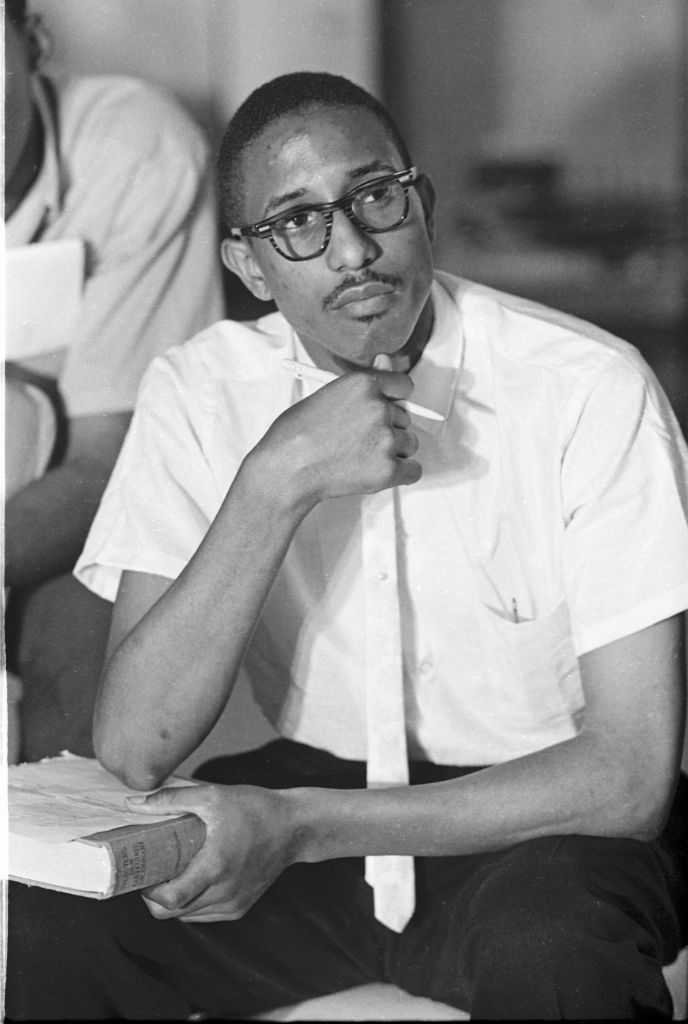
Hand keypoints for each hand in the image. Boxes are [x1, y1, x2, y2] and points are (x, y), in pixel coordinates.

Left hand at [126, 782, 295, 921]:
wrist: (295, 826)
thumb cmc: (254, 808)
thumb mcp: (212, 795)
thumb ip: (171, 799)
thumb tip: (133, 804)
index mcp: (215, 866)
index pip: (170, 900)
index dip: (148, 893)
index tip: (143, 874)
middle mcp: (224, 892)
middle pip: (174, 913)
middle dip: (156, 898)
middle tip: (152, 874)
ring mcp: (234, 903)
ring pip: (189, 916)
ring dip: (174, 901)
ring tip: (171, 875)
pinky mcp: (241, 906)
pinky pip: (206, 913)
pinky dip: (193, 903)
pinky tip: (193, 880)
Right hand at [250, 354, 420, 510]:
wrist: (286, 469)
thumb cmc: (296, 434)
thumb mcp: (327, 394)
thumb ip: (363, 383)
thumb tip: (386, 361)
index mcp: (364, 384)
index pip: (403, 386)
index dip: (396, 399)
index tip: (389, 408)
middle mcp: (379, 408)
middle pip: (405, 418)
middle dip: (388, 429)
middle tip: (360, 440)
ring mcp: (386, 440)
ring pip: (409, 444)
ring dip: (393, 451)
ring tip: (361, 456)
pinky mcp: (388, 469)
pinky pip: (413, 470)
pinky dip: (399, 474)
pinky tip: (375, 472)